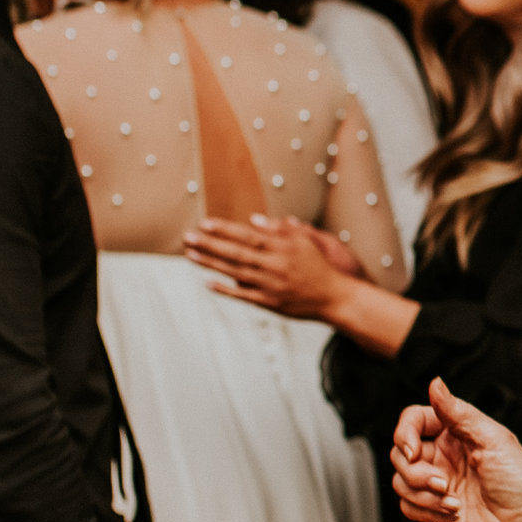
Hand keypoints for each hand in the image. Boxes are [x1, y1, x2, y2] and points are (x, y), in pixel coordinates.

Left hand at [182, 215, 355, 320]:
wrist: (334, 297)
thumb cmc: (319, 266)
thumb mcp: (304, 241)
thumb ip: (279, 229)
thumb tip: (253, 219)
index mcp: (281, 248)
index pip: (247, 236)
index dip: (224, 229)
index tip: (205, 223)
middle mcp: (273, 265)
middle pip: (236, 253)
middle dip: (209, 244)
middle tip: (187, 237)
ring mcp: (270, 285)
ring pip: (235, 272)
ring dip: (211, 263)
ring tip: (191, 254)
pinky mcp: (269, 302)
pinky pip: (243, 295)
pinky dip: (225, 289)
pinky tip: (208, 282)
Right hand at [391, 379, 521, 521]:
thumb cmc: (520, 479)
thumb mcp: (492, 438)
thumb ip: (458, 412)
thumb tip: (435, 383)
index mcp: (454, 432)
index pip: (412, 420)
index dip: (404, 434)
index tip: (414, 452)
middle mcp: (442, 455)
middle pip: (399, 454)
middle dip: (416, 473)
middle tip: (443, 483)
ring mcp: (436, 481)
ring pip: (400, 482)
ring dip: (423, 496)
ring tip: (453, 502)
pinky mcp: (433, 508)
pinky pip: (407, 506)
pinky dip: (425, 512)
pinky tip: (453, 513)